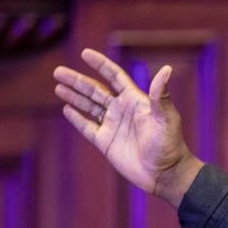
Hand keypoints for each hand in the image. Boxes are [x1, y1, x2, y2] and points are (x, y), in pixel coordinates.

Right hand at [53, 48, 201, 207]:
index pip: (114, 77)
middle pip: (96, 90)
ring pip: (89, 106)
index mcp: (135, 101)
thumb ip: (160, 95)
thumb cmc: (169, 144)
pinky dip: (77, 118)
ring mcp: (113, 126)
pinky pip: (88, 127)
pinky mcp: (106, 142)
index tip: (85, 53)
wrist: (165, 173)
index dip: (100, 65)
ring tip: (58, 86)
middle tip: (58, 71)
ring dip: (74, 96)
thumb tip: (167, 69)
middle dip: (78, 81)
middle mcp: (122, 110)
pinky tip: (67, 109)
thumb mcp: (166, 118)